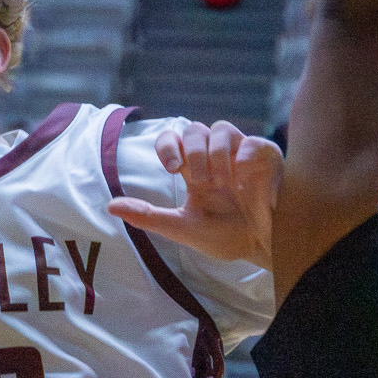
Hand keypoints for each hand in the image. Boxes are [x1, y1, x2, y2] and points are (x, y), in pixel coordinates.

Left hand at [107, 121, 280, 266]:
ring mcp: (241, 155)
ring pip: (221, 128)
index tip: (171, 167)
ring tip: (223, 182)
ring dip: (216, 153)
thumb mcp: (183, 228)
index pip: (174, 140)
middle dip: (194, 152)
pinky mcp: (266, 158)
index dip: (168, 144)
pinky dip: (245, 155)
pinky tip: (244, 178)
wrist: (262, 250)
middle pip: (195, 129)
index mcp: (194, 170)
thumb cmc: (225, 237)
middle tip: (201, 181)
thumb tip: (110, 206)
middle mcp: (215, 158)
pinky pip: (253, 141)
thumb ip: (149, 216)